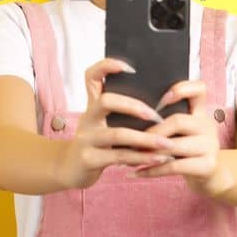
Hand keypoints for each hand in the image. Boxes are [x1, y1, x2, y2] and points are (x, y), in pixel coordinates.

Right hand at [54, 58, 177, 189]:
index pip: (92, 77)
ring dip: (145, 139)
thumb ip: (123, 116)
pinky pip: (118, 157)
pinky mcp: (88, 160)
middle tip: (156, 115)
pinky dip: (140, 158)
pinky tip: (157, 159)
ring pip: (117, 134)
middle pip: (106, 101)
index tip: (130, 67)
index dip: (107, 66)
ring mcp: (86, 139)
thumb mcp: (103, 125)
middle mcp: (88, 119)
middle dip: (133, 106)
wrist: (69, 170)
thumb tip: (160, 107)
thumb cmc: (96, 144)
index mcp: (93, 106)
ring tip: (166, 143)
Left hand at [132, 80, 234, 196]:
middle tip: (133, 139)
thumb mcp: (183, 133)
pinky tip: (138, 172)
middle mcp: (207, 126)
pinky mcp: (208, 165)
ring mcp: (210, 145)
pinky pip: (175, 166)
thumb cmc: (188, 151)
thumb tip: (131, 117)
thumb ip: (167, 122)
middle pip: (178, 120)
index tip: (162, 99)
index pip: (199, 89)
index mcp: (200, 113)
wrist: (210, 177)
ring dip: (149, 152)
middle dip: (152, 131)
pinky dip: (153, 170)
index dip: (182, 89)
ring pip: (174, 146)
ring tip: (130, 157)